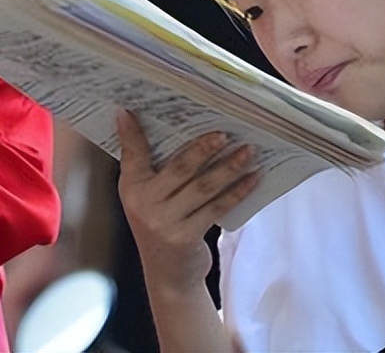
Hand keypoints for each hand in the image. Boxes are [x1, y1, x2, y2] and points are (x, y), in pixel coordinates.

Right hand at [116, 111, 259, 294]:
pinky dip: (237, 191)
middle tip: (225, 132)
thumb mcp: (145, 196)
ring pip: (203, 186)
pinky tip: (252, 178)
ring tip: (248, 151)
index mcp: (131, 187)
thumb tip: (155, 125)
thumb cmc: (161, 224)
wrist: (168, 275)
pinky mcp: (186, 236)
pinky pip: (216, 207)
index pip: (133, 153)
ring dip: (228, 166)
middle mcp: (143, 203)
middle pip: (180, 167)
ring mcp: (164, 221)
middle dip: (204, 147)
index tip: (132, 108)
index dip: (133, 131)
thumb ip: (148, 165)